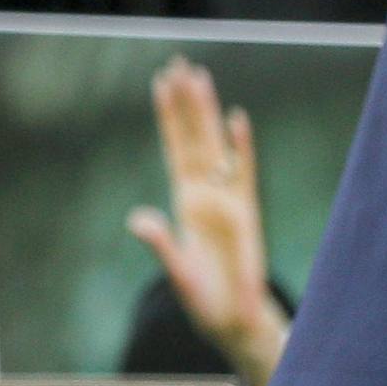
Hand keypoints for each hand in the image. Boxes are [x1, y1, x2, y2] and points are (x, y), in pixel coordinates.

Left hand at [123, 56, 290, 385]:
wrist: (234, 320)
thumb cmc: (204, 298)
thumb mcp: (176, 270)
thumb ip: (159, 242)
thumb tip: (138, 218)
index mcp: (185, 203)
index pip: (175, 149)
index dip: (168, 118)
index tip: (160, 84)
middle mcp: (205, 194)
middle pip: (195, 138)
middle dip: (187, 103)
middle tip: (180, 64)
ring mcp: (228, 200)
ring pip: (217, 147)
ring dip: (208, 114)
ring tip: (200, 78)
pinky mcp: (248, 214)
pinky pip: (245, 174)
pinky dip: (242, 148)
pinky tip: (237, 121)